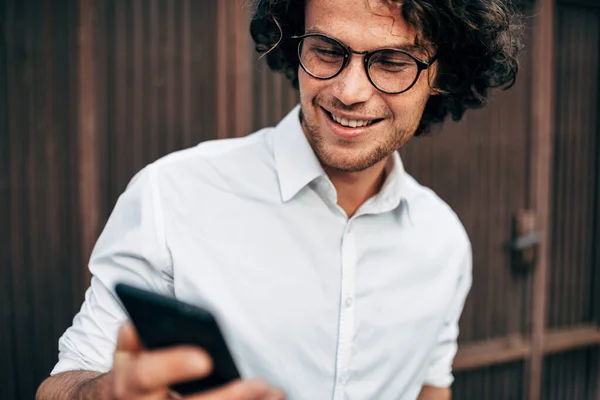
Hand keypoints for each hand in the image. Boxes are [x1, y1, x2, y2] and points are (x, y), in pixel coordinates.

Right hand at [109, 322, 285, 399]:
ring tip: (275, 393)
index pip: (146, 375)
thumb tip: (136, 325)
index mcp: (130, 385)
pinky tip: (272, 399)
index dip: (172, 365)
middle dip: (227, 398)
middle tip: (259, 384)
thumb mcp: (126, 356)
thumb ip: (132, 339)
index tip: (204, 358)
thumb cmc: (135, 373)